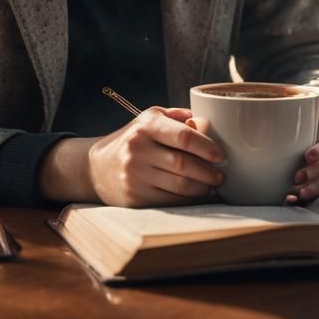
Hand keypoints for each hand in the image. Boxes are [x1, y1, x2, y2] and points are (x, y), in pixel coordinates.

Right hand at [40, 106, 224, 207]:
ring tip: (212, 184)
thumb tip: (206, 122)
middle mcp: (139, 150)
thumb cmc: (133, 139)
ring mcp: (136, 176)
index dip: (207, 147)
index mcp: (146, 126)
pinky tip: (197, 195)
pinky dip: (189, 200)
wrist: (97, 167)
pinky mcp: (135, 198)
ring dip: (202, 188)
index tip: (220, 155)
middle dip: (208, 172)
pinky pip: (171, 201)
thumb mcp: (150, 118)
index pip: (183, 137)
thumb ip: (178, 117)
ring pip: (180, 186)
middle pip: (184, 165)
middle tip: (221, 174)